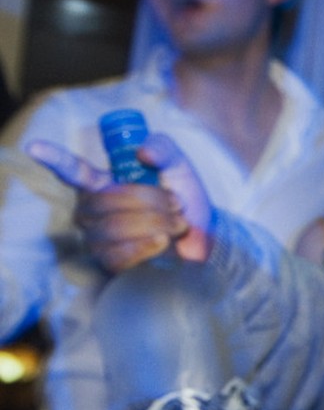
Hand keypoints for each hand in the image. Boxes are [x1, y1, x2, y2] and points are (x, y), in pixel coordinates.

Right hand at [26, 133, 210, 268]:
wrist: (203, 236)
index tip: (34, 146)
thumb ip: (164, 149)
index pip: (72, 171)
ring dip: (156, 223)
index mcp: (102, 182)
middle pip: (106, 202)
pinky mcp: (109, 263)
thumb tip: (143, 151)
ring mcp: (97, 238)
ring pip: (115, 227)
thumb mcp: (178, 166)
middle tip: (178, 205)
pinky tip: (163, 242)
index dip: (54, 158)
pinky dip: (148, 246)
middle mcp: (92, 209)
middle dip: (151, 201)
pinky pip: (119, 255)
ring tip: (177, 223)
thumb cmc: (182, 198)